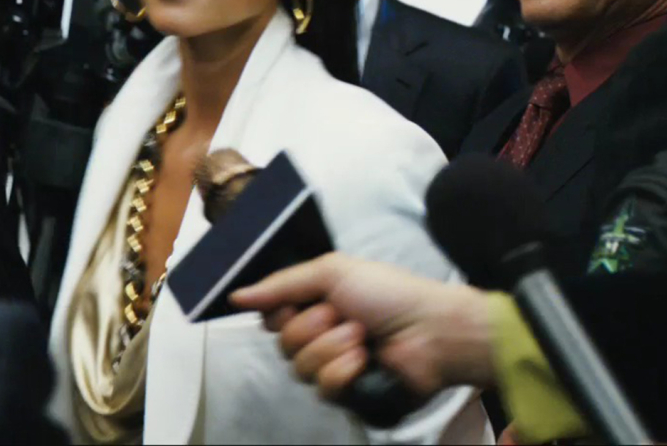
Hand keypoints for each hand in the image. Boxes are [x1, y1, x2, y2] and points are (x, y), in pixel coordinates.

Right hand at [230, 253, 494, 399]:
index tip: (301, 301)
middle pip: (282, 343)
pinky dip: (344, 370)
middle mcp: (317, 336)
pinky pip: (324, 388)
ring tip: (361, 337)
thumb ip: (281, 284)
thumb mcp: (331, 272)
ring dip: (332, 347)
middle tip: (342, 315)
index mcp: (313, 304)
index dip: (280, 311)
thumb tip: (235, 296)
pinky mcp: (347, 393)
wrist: (430, 329)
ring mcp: (332, 366)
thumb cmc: (387, 293)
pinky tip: (365, 360)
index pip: (270, 316)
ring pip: (300, 367)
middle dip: (312, 327)